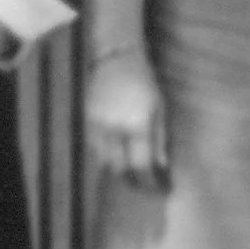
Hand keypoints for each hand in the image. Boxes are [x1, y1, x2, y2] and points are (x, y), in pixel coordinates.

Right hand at [86, 50, 169, 190]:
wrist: (116, 59)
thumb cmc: (144, 82)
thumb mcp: (159, 108)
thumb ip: (159, 139)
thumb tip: (162, 166)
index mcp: (137, 125)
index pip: (142, 165)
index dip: (150, 182)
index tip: (160, 189)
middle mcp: (115, 129)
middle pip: (120, 169)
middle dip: (133, 181)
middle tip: (145, 185)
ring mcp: (97, 126)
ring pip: (104, 162)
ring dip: (118, 171)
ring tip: (131, 173)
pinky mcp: (86, 122)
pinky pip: (94, 149)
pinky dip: (106, 157)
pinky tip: (116, 156)